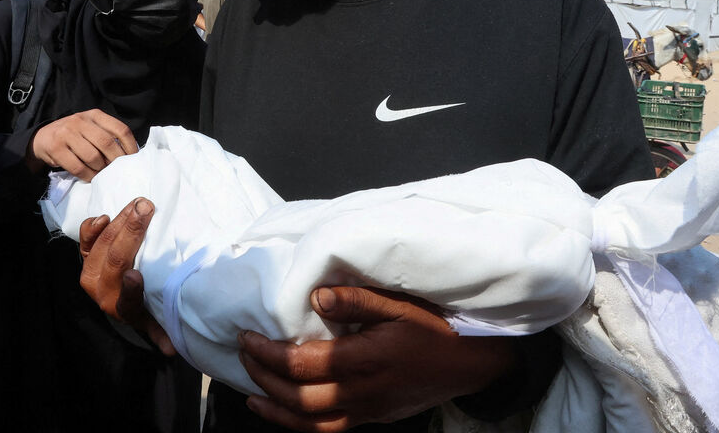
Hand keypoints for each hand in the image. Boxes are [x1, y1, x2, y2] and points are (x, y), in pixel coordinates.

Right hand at [28, 109, 136, 180]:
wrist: (42, 138)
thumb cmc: (74, 136)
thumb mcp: (90, 128)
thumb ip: (107, 136)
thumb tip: (128, 156)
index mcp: (94, 115)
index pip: (120, 129)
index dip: (130, 146)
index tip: (134, 159)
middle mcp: (80, 121)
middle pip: (107, 143)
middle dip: (116, 161)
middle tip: (117, 171)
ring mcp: (66, 133)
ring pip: (93, 157)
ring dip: (100, 170)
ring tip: (102, 174)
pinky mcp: (56, 148)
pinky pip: (78, 167)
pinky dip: (88, 176)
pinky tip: (91, 178)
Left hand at [78, 197, 173, 353]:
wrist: (118, 296)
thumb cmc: (145, 305)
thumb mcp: (155, 318)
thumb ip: (162, 330)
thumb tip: (171, 349)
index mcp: (124, 309)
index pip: (127, 301)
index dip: (130, 290)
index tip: (136, 276)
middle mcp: (103, 292)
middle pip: (116, 260)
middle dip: (131, 233)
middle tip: (148, 208)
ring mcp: (91, 274)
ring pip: (103, 244)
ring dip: (121, 221)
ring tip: (139, 204)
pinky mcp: (86, 258)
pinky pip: (85, 242)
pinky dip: (91, 229)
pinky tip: (104, 217)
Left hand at [237, 287, 516, 431]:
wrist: (475, 362)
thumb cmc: (437, 326)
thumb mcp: (400, 304)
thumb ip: (357, 301)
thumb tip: (315, 298)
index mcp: (364, 360)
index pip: (301, 364)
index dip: (268, 354)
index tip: (247, 336)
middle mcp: (361, 392)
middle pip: (298, 397)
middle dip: (263, 378)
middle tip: (243, 356)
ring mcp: (368, 410)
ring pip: (311, 422)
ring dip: (276, 409)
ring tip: (252, 393)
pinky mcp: (375, 417)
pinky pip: (330, 429)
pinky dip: (301, 424)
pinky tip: (287, 412)